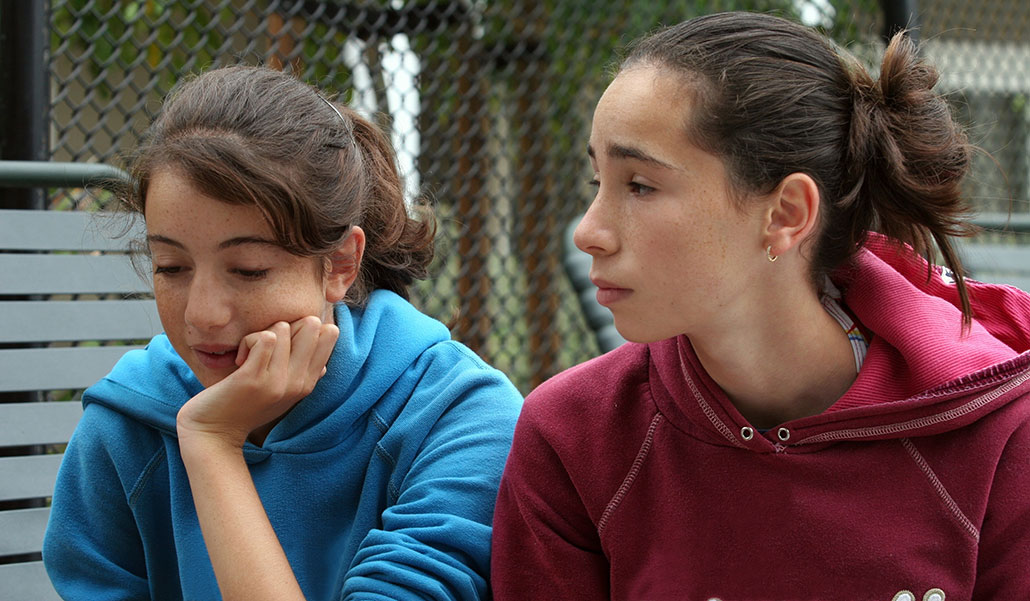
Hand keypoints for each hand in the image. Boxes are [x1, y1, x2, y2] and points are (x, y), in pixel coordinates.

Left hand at [176, 316, 339, 448]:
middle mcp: (298, 382)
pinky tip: (240, 359)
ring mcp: (277, 381)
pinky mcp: (254, 378)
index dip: (305, 327)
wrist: (214, 433)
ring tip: (249, 355)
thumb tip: (325, 358)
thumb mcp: (283, 395)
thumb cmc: (245, 408)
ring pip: (283, 327)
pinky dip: (249, 341)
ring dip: (261, 334)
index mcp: (308, 383)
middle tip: (267, 346)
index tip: (285, 344)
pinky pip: (264, 338)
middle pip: (312, 324)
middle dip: (287, 325)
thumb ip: (304, 376)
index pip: (330, 333)